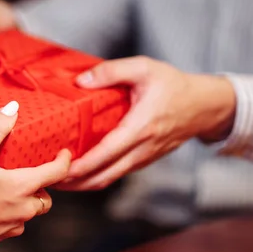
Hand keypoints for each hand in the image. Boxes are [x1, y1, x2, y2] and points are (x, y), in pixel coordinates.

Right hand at [0, 101, 71, 243]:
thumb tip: (12, 110)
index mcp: (23, 186)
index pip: (56, 173)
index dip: (64, 161)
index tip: (64, 154)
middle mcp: (24, 208)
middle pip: (46, 196)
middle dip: (43, 186)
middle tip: (32, 174)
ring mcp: (13, 225)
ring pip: (30, 212)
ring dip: (27, 201)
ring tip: (11, 189)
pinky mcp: (1, 236)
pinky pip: (15, 224)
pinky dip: (12, 213)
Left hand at [58, 56, 235, 190]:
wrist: (204, 105)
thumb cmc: (174, 85)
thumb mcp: (144, 67)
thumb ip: (111, 71)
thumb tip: (81, 81)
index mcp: (140, 127)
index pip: (105, 154)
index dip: (80, 166)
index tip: (58, 168)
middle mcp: (142, 148)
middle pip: (103, 177)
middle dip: (74, 182)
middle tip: (48, 177)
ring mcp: (144, 158)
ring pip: (109, 179)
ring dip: (83, 183)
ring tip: (57, 177)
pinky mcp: (144, 159)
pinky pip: (117, 173)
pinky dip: (96, 176)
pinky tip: (80, 169)